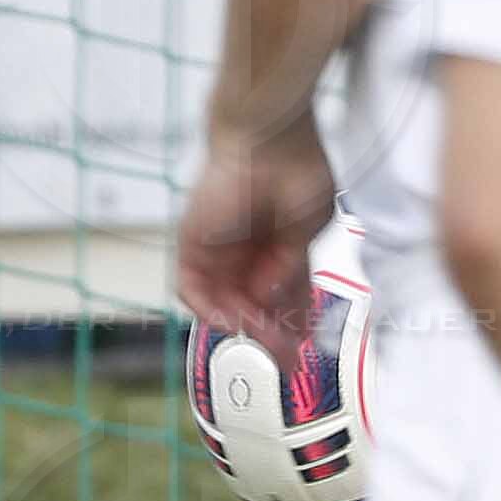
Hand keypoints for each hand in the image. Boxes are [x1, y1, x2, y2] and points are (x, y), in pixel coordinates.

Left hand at [176, 125, 336, 363]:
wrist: (269, 139)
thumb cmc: (295, 170)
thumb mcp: (308, 230)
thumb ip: (292, 269)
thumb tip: (275, 299)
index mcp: (276, 246)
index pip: (280, 297)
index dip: (292, 324)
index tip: (303, 349)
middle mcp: (245, 252)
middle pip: (252, 307)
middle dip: (271, 335)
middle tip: (286, 360)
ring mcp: (218, 250)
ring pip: (225, 303)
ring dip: (246, 327)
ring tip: (268, 343)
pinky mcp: (192, 245)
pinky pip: (193, 289)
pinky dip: (209, 309)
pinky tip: (233, 321)